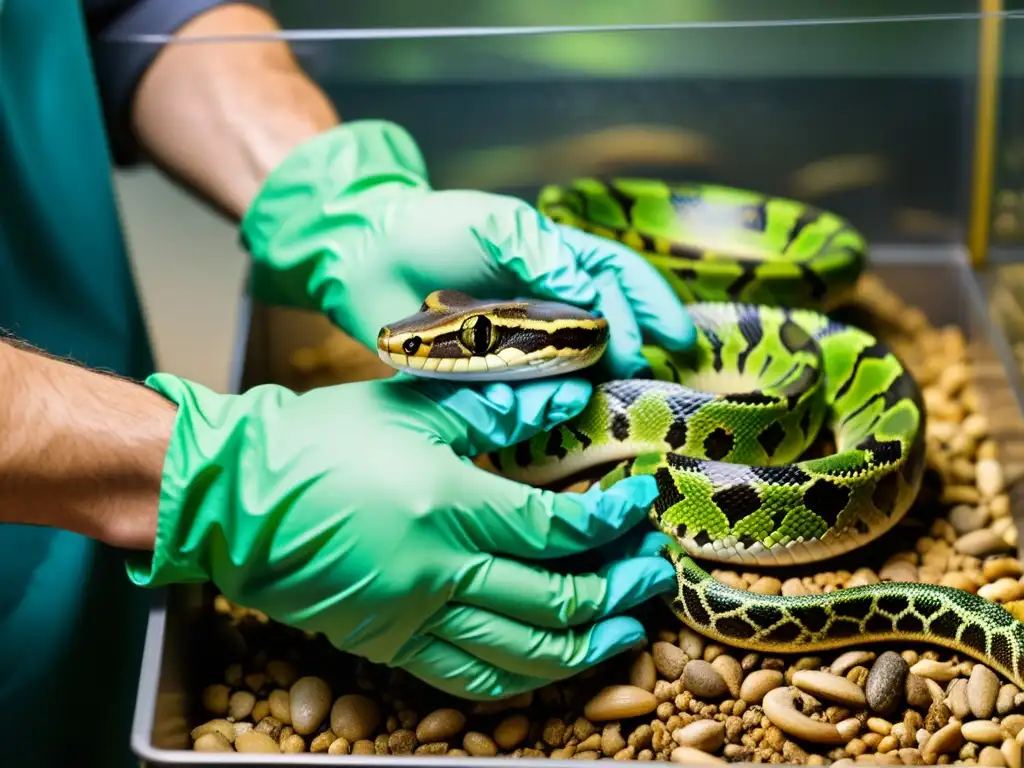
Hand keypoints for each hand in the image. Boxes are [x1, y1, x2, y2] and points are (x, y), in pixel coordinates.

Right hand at [126, 373, 675, 698]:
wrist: (233, 497)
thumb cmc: (317, 442)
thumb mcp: (408, 407)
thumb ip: (494, 408)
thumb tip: (567, 399)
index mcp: (446, 507)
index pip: (556, 529)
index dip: (610, 523)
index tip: (641, 505)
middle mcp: (437, 574)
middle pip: (555, 601)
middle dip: (618, 590)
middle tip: (654, 574)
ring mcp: (412, 620)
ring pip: (522, 656)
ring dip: (586, 647)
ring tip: (628, 631)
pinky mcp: (388, 646)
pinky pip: (469, 681)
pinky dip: (523, 678)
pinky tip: (555, 665)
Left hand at [239, 120, 695, 378]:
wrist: (362, 254)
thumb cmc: (431, 226)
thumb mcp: (495, 223)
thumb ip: (544, 254)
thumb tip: (589, 299)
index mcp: (553, 260)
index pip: (616, 279)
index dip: (649, 305)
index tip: (675, 336)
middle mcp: (539, 306)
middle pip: (598, 331)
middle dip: (623, 349)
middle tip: (637, 370)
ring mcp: (510, 342)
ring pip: (561, 370)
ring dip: (582, 382)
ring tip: (601, 394)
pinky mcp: (477, 374)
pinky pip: (513, 395)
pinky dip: (529, 403)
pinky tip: (543, 411)